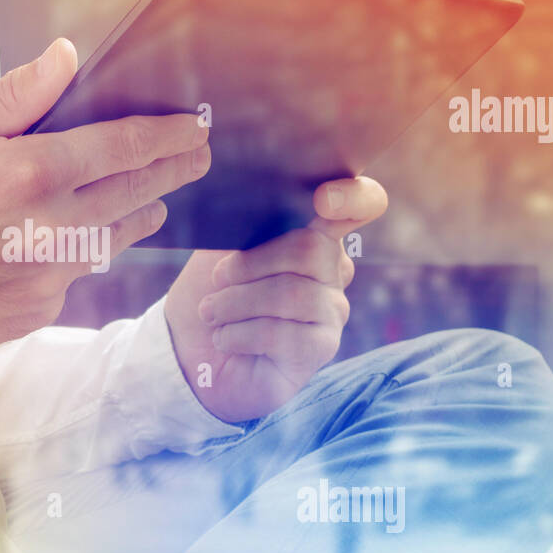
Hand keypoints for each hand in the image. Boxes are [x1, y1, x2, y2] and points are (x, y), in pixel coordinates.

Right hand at [0, 38, 211, 355]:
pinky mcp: (39, 308)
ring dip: (140, 213)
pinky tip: (78, 240)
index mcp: (32, 172)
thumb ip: (16, 96)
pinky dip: (84, 254)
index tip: (196, 128)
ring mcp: (50, 274)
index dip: (169, 136)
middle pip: (137, 193)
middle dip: (174, 171)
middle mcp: (53, 227)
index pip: (126, 147)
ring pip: (117, 238)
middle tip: (197, 157)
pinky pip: (79, 276)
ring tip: (153, 199)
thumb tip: (66, 56)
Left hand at [164, 177, 387, 422]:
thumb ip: (245, 224)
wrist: (190, 354)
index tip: (324, 200)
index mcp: (313, 233)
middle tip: (216, 281)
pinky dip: (239, 333)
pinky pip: (282, 334)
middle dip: (250, 264)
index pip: (361, 204)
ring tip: (211, 313)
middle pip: (310, 249)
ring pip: (292, 293)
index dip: (353, 198)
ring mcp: (332, 310)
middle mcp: (332, 270)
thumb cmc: (209, 296)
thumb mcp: (216, 250)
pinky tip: (223, 338)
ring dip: (236, 302)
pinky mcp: (321, 348)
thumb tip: (255, 205)